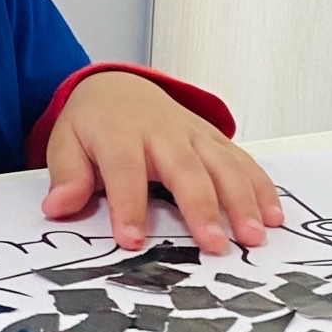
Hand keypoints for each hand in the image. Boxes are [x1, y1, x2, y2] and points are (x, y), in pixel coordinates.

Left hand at [40, 72, 283, 255]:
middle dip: (202, 207)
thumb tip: (58, 207)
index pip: (125, 171)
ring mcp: (194, 134)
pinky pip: (242, 161)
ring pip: (223, 165)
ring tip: (255, 235)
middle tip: (215, 245)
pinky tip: (273, 216)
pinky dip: (260, 187)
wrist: (119, 86)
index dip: (129, 206)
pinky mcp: (214, 140)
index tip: (132, 241)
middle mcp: (163, 132)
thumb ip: (67, 176)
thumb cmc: (94, 125)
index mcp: (120, 134)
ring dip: (242, 200)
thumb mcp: (67, 143)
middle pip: (186, 169)